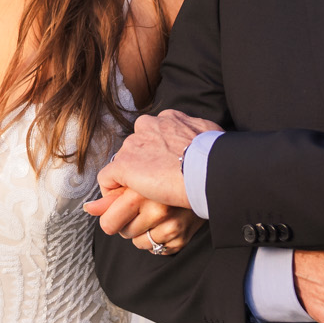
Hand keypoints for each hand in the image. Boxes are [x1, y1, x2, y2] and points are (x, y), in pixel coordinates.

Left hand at [85, 185, 204, 252]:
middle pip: (124, 233)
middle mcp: (157, 210)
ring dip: (144, 233)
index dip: (110, 216)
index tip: (118, 208)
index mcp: (140, 192)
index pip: (109, 223)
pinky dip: (160, 240)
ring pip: (140, 243)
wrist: (205, 176)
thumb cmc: (167, 173)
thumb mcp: (136, 179)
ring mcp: (171, 225)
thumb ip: (111, 196)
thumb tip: (89, 209)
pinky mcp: (182, 237)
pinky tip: (166, 223)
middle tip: (140, 208)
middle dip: (127, 223)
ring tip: (155, 215)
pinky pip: (158, 250)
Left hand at [95, 109, 221, 210]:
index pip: (152, 134)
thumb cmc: (215, 155)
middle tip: (154, 185)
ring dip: (130, 180)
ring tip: (140, 198)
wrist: (207, 169)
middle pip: (136, 148)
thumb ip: (197, 131)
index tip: (164, 168)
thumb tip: (201, 136)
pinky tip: (124, 203)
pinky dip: (113, 192)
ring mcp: (133, 146)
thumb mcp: (208, 133)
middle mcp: (147, 126)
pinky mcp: (124, 166)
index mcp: (168, 119)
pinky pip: (108, 180)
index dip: (156, 154)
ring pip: (122, 164)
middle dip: (142, 166)